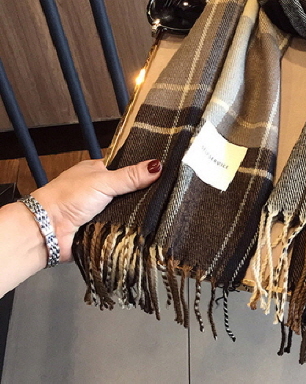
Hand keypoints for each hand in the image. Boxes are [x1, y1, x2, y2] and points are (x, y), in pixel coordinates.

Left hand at [32, 158, 161, 262]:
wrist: (46, 231)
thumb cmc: (68, 197)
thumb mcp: (104, 181)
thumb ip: (131, 176)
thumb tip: (158, 165)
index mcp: (98, 171)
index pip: (127, 168)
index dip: (144, 171)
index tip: (166, 173)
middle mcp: (99, 190)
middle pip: (129, 191)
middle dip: (143, 195)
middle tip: (169, 195)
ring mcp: (100, 210)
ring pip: (127, 210)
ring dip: (137, 213)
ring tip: (164, 211)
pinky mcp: (101, 229)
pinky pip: (121, 227)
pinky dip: (130, 228)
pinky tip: (148, 226)